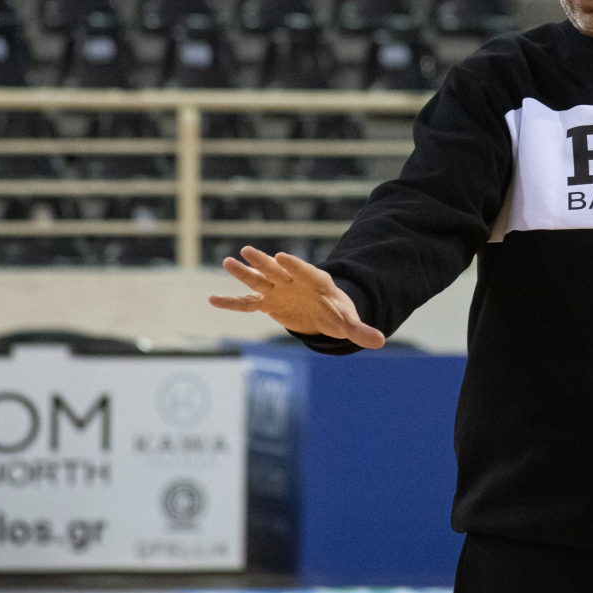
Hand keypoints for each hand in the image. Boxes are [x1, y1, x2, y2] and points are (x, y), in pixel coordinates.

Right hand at [208, 246, 385, 348]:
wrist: (324, 313)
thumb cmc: (337, 313)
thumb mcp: (349, 322)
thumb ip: (360, 331)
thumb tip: (381, 341)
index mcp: (316, 282)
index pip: (304, 271)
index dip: (294, 265)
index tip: (282, 257)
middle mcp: (294, 282)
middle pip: (277, 270)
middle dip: (264, 262)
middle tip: (247, 251)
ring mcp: (278, 291)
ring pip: (259, 280)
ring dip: (244, 273)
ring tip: (228, 262)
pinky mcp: (268, 303)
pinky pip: (247, 303)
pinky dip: (230, 302)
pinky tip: (211, 299)